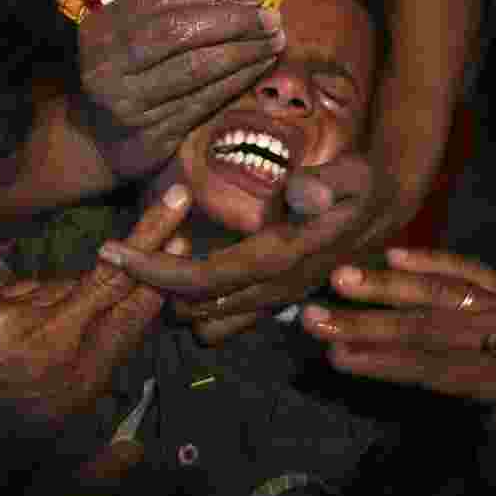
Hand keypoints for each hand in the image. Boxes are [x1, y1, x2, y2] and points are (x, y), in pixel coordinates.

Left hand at [0, 184, 192, 479]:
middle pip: (110, 278)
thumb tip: (137, 452)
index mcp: (75, 381)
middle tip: (174, 198)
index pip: (132, 316)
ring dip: (79, 293)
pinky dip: (37, 304)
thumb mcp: (50, 475)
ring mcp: (13, 311)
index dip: (161, 279)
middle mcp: (51, 336)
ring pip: (64, 285)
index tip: (185, 244)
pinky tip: (26, 331)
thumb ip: (102, 466)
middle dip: (147, 236)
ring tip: (66, 330)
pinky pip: (25, 293)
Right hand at [78, 0, 285, 181]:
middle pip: (178, 31)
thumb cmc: (129, 76)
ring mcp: (128, 102)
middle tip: (272, 19)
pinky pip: (203, 100)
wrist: (98, 141)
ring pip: (195, 68)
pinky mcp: (151, 133)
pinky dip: (236, 81)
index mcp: (103, 29)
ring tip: (274, 42)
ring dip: (243, 52)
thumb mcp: (134, 38)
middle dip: (233, 22)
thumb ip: (179, 13)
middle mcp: (109, 64)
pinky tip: (258, 68)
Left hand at [96, 153, 378, 343]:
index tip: (110, 253)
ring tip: (143, 269)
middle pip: (198, 304)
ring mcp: (277, 300)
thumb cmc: (361, 184)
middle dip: (155, 288)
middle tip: (115, 258)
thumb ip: (328, 182)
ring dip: (176, 302)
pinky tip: (178, 280)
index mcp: (282, 258)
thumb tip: (303, 192)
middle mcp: (275, 289)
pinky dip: (198, 306)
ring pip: (210, 320)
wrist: (384, 209)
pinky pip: (228, 318)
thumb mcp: (353, 175)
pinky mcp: (277, 299)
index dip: (157, 270)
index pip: (206, 276)